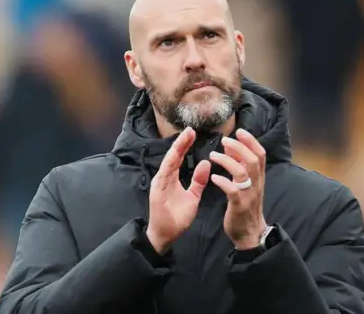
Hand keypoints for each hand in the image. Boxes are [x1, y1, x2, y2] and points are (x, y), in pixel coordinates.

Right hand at [146, 127, 210, 253]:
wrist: (166, 235)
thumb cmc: (177, 217)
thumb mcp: (193, 196)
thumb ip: (198, 181)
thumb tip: (205, 164)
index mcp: (172, 178)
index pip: (179, 158)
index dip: (185, 145)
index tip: (193, 133)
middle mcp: (164, 178)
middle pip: (173, 156)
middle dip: (181, 142)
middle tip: (190, 129)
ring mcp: (159, 183)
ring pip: (168, 162)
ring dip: (176, 149)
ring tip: (184, 137)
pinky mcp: (157, 191)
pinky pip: (164, 175)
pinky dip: (170, 164)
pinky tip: (175, 155)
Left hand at [209, 129, 267, 249]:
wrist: (250, 233)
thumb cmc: (246, 207)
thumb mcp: (249, 185)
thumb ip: (243, 168)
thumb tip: (236, 149)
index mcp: (259, 178)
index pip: (260, 155)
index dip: (251, 141)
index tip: (240, 131)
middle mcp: (256, 184)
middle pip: (252, 160)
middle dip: (239, 147)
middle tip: (224, 140)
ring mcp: (248, 195)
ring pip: (242, 173)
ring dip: (227, 161)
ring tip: (213, 155)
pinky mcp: (239, 206)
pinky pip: (232, 191)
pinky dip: (223, 181)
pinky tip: (213, 177)